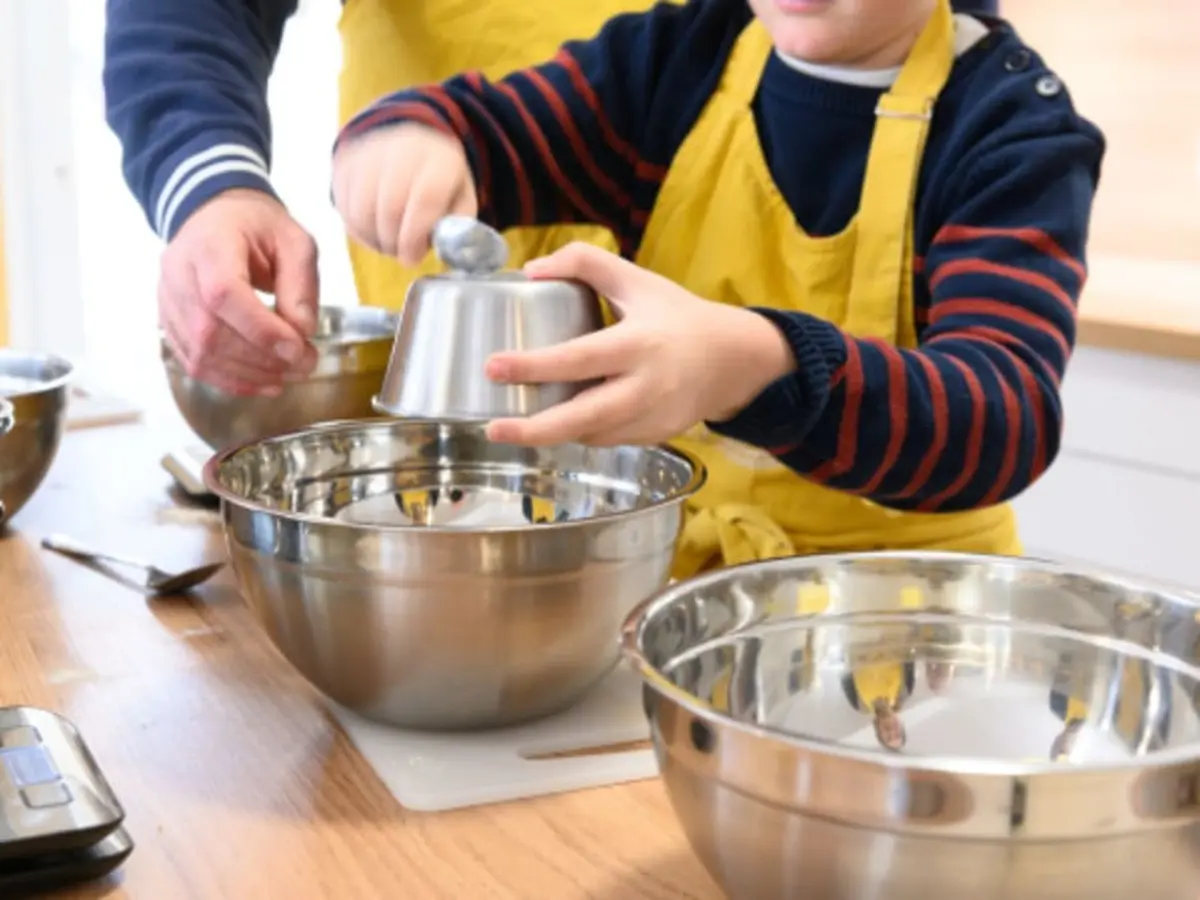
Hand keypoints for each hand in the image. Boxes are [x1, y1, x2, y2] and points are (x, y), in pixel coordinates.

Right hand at [159, 189, 318, 396]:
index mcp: (209, 244)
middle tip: (304, 364)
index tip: (298, 348)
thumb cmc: (257, 226)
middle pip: (210, 332)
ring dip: (248, 375)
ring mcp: (168, 300)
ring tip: (288, 376)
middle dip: (261, 359)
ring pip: (199, 353)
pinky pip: (192, 361)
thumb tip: (302, 331)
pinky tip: (262, 382)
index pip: (223, 293)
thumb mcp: (294, 240)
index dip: (260, 329)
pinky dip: (229, 380)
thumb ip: (300, 284)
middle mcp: (178, 274)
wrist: (214, 215)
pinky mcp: (169, 321)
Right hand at [332, 124, 476, 266]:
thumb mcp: (461, 199)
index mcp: (440, 159)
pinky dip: (359, 230)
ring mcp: (369, 156)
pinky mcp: (345, 165)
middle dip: (394, 242)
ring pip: (362, 211)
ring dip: (374, 239)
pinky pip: (345, 209)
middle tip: (403, 254)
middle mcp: (403, 150)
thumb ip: (457, 226)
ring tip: (390, 244)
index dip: (415, 236)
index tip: (412, 258)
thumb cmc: (439, 180)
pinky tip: (375, 232)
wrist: (407, 142)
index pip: (425, 198)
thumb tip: (444, 250)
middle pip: (390, 208)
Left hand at [483, 243, 796, 446]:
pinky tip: (557, 425)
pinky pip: (608, 441)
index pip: (577, 359)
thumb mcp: (637, 279)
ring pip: (591, 436)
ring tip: (515, 428)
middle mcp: (644, 387)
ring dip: (552, 435)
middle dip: (534, 430)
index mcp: (637, 344)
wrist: (734, 358)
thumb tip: (531, 270)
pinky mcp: (655, 436)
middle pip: (582, 418)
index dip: (533, 366)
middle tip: (493, 429)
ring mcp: (651, 418)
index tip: (493, 366)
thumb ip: (585, 263)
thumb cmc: (678, 316)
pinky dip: (581, 434)